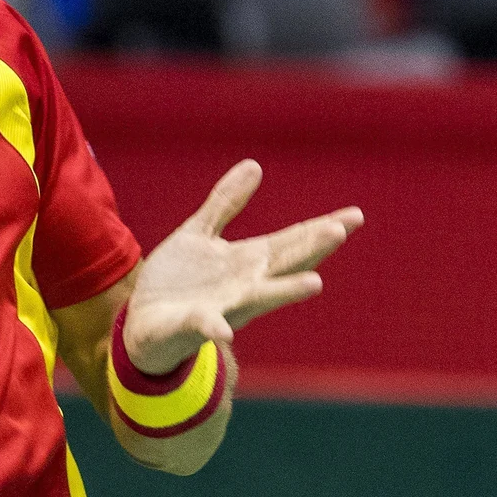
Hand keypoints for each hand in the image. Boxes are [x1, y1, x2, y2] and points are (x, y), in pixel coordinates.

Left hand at [124, 160, 362, 374]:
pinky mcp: (193, 324)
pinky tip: (224, 331)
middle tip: (340, 230)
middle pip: (284, 264)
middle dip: (311, 249)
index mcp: (247, 261)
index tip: (355, 215)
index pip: (292, 241)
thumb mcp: (200, 233)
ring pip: (258, 298)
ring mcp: (223, 306)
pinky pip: (206, 325)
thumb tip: (255, 165)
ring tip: (315, 283)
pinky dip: (215, 327)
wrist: (142, 322)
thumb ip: (226, 203)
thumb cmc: (178, 281)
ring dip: (285, 291)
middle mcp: (244, 285)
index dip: (321, 227)